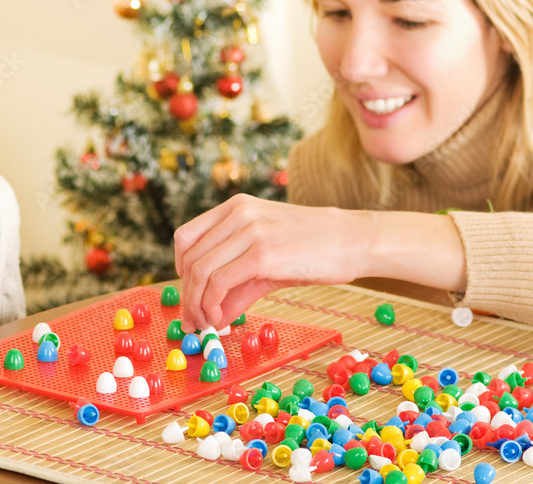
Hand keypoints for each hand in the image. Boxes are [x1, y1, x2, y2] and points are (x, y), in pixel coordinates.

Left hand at [174, 194, 362, 331]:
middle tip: (193, 320)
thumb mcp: (267, 257)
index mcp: (235, 207)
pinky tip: (220, 320)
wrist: (353, 239)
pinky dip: (212, 305)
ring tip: (206, 324)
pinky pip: (220, 282)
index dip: (179, 269)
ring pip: (200, 271)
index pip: (186, 237)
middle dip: (186, 295)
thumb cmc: (313, 248)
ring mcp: (249, 231)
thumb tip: (212, 315)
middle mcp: (238, 214)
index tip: (190, 294)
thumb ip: (237, 284)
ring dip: (197, 305)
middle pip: (189, 258)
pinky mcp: (262, 253)